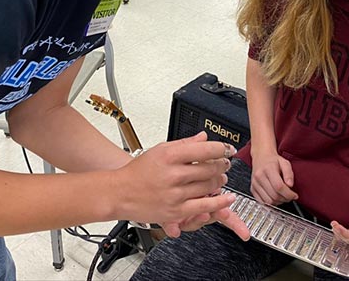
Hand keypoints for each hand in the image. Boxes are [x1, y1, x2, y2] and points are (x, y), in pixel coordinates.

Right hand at [114, 132, 247, 238]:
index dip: (222, 149)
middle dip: (222, 165)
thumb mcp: (160, 150)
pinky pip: (205, 206)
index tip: (228, 149)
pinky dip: (220, 202)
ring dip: (220, 181)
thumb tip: (204, 137)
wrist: (120, 193)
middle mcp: (173, 174)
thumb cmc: (138, 172)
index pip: (205, 149)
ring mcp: (175, 194)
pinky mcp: (176, 211)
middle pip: (209, 168)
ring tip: (221, 178)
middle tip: (225, 163)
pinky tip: (228, 197)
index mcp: (169, 156)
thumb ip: (185, 144)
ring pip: (209, 186)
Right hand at [250, 151, 296, 205]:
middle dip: (285, 199)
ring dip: (278, 202)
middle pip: (274, 195)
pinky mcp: (252, 189)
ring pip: (268, 201)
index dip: (289, 194)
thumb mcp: (285, 163)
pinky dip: (271, 203)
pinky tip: (275, 198)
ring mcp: (255, 184)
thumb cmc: (273, 161)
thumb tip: (290, 185)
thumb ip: (289, 173)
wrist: (261, 157)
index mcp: (268, 169)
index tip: (294, 195)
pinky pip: (262, 202)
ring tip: (283, 197)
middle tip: (290, 196)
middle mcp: (259, 177)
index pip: (279, 186)